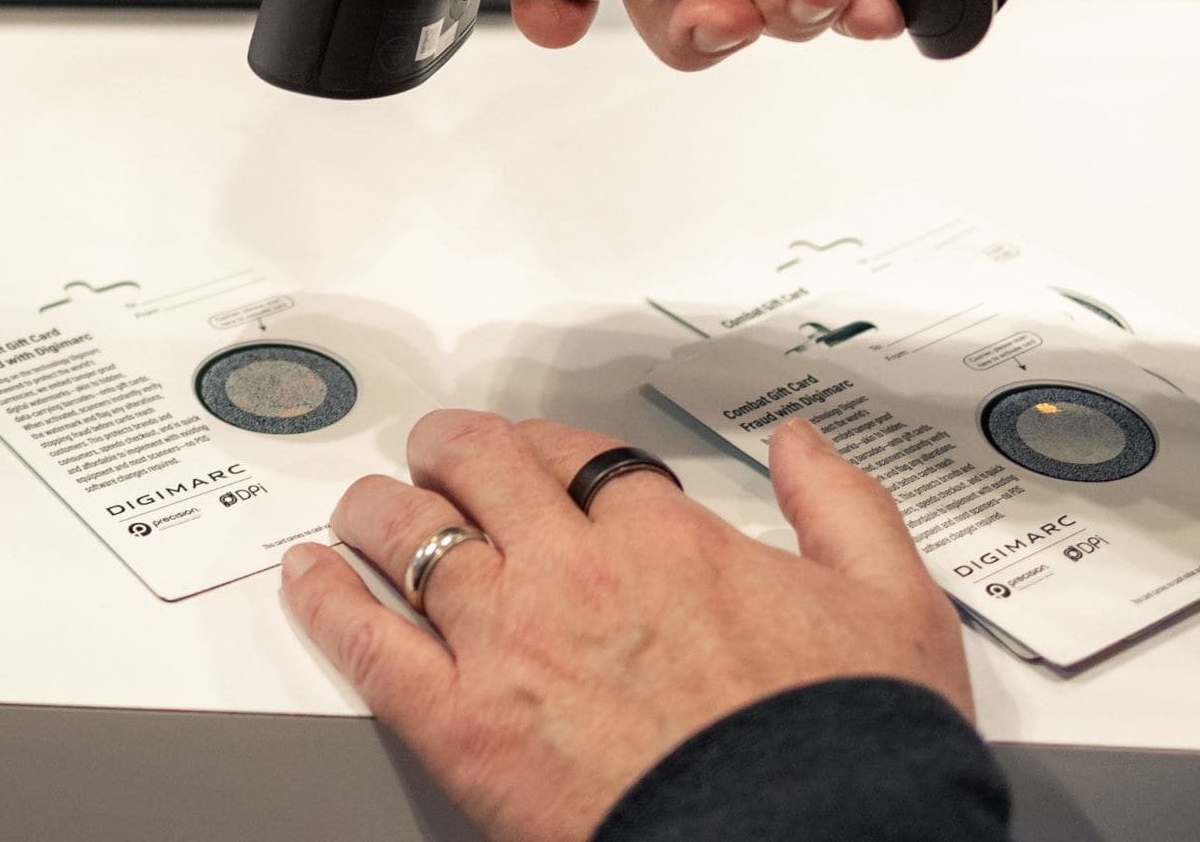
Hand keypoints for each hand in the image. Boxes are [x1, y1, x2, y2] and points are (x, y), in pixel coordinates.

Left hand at [281, 414, 969, 841]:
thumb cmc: (846, 752)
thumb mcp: (890, 607)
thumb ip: (844, 507)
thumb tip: (804, 448)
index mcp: (668, 540)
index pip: (580, 458)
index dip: (551, 453)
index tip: (542, 463)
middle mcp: (575, 575)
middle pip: (478, 469)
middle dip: (451, 453)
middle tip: (439, 458)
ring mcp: (509, 644)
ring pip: (408, 534)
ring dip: (378, 509)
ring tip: (364, 508)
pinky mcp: (460, 725)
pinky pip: (365, 640)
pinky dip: (325, 599)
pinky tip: (309, 578)